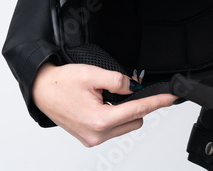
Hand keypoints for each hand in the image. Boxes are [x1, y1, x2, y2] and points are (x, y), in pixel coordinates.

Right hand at [31, 62, 176, 146]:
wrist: (41, 91)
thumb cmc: (61, 83)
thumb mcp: (93, 74)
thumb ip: (119, 80)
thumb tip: (135, 86)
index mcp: (100, 119)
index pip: (139, 109)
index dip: (158, 101)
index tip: (171, 97)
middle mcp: (97, 134)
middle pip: (135, 120)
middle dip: (137, 104)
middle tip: (127, 89)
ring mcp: (92, 139)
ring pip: (125, 125)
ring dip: (125, 112)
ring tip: (107, 97)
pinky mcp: (89, 138)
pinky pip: (113, 129)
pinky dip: (114, 116)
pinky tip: (103, 105)